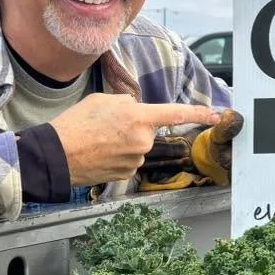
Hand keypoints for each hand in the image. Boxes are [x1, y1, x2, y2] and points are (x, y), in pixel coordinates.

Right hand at [49, 93, 220, 185]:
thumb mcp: (102, 100)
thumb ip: (126, 103)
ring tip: (98, 140)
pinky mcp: (128, 174)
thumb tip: (136, 110)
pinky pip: (129, 160)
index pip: (175, 114)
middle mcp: (142, 140)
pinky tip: (100, 153)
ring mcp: (136, 159)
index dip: (199, 114)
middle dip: (134, 127)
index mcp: (139, 117)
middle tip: (106, 126)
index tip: (217, 115)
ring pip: (137, 146)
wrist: (57, 155)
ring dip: (124, 142)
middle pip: (148, 130)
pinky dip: (118, 156)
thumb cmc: (76, 124)